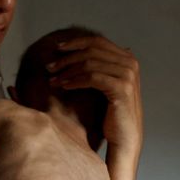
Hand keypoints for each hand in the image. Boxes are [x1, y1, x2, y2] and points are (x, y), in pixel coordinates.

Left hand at [46, 35, 142, 154]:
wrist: (125, 137)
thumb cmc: (111, 113)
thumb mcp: (105, 85)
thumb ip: (98, 67)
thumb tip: (76, 51)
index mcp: (127, 59)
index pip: (98, 41)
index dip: (76, 42)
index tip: (57, 48)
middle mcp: (130, 63)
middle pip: (92, 51)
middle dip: (67, 58)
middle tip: (49, 67)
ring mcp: (128, 75)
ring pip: (89, 63)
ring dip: (67, 71)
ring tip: (53, 79)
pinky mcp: (122, 88)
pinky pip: (92, 78)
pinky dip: (75, 80)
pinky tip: (64, 86)